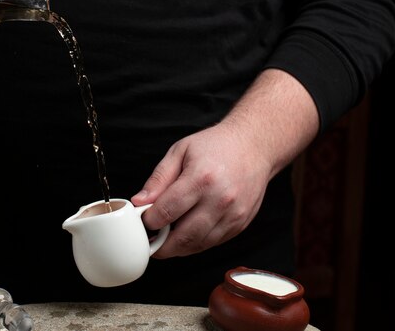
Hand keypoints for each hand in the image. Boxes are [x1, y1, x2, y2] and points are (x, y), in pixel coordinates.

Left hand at [131, 122, 270, 257]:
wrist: (254, 146)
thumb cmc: (216, 146)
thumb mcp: (180, 151)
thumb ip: (158, 178)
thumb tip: (140, 202)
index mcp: (201, 178)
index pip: (167, 212)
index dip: (149, 221)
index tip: (143, 220)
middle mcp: (220, 200)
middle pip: (183, 237)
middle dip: (161, 245)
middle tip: (149, 242)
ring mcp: (233, 215)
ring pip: (198, 245)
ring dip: (177, 248)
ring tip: (165, 240)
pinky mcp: (240, 224)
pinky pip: (213, 243)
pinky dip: (196, 244)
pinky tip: (186, 235)